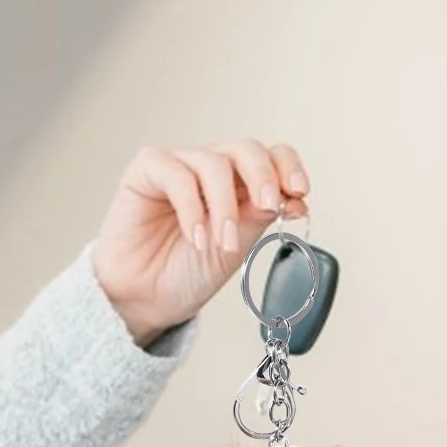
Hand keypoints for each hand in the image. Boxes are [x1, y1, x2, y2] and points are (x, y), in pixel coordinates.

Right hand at [90, 138, 310, 346]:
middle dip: (263, 177)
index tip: (300, 193)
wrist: (146, 298)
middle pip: (246, 149)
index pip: (271, 156)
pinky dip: (192, 209)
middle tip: (268, 207)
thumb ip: (260, 218)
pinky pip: (177, 175)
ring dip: (225, 207)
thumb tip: (295, 199)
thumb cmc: (188, 272)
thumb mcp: (237, 247)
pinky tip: (196, 238)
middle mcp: (212, 169)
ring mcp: (180, 165)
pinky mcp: (147, 169)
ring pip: (214, 163)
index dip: (288, 167)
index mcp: (239, 184)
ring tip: (223, 244)